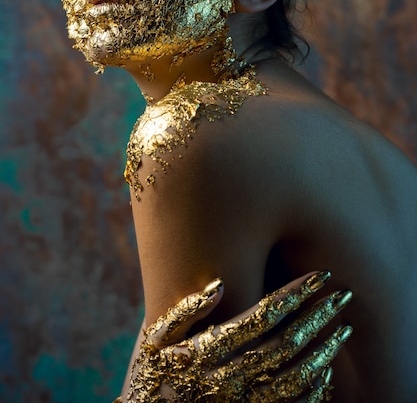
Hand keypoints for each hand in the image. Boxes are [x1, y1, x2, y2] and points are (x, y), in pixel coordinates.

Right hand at [124, 271, 351, 401]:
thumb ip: (184, 311)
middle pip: (286, 342)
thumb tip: (218, 285)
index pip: (262, 314)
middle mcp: (228, 376)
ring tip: (345, 327)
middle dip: (318, 316)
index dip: (294, 293)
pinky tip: (327, 371)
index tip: (320, 275)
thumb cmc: (150, 371)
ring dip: (324, 351)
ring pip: (294, 377)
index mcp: (208, 348)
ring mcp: (240, 401)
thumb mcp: (154, 337)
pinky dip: (314, 391)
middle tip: (344, 294)